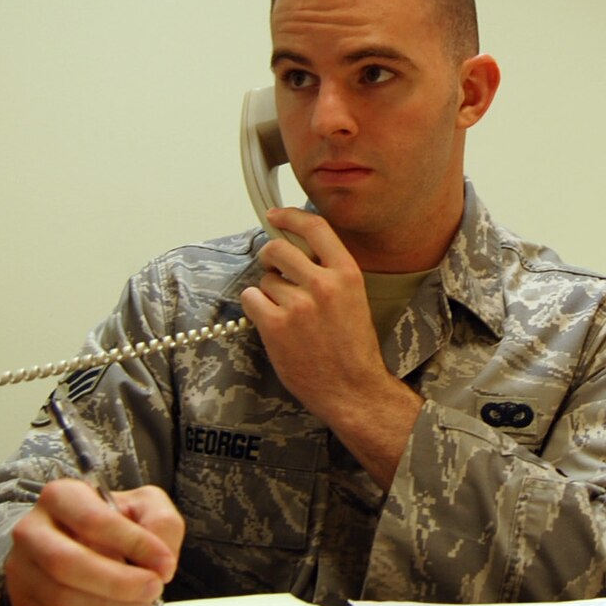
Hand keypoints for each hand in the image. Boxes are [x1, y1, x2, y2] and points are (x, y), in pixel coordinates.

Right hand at [5, 479, 183, 605]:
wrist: (74, 548)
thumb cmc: (111, 526)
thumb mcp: (142, 507)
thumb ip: (162, 523)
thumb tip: (161, 563)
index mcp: (61, 496)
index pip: (94, 520)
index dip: (134, 544)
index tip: (165, 564)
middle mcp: (31, 530)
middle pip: (67, 562)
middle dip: (118, 582)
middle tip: (153, 588)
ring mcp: (22, 570)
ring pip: (62, 598)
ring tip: (140, 601)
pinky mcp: (24, 605)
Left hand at [239, 207, 423, 486]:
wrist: (352, 389)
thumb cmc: (352, 348)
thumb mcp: (354, 299)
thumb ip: (329, 272)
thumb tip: (298, 249)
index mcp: (347, 274)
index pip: (315, 228)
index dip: (290, 217)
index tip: (275, 216)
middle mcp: (323, 284)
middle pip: (278, 249)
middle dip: (270, 257)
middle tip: (273, 270)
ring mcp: (297, 305)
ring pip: (264, 279)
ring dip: (268, 292)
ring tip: (284, 313)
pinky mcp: (276, 325)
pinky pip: (251, 298)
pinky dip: (256, 307)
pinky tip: (271, 322)